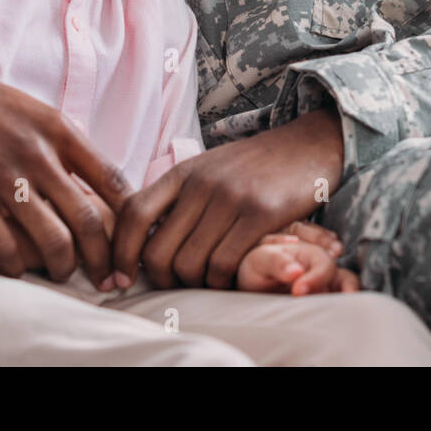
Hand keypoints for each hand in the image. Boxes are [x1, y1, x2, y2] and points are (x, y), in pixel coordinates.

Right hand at [0, 9, 133, 287]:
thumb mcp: (36, 112)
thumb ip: (65, 147)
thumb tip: (97, 186)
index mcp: (61, 132)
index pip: (113, 181)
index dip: (131, 218)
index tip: (132, 240)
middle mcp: (38, 156)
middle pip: (89, 221)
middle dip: (103, 258)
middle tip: (107, 278)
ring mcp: (4, 178)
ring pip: (53, 241)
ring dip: (62, 267)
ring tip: (62, 273)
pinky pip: (5, 247)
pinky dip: (16, 266)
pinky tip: (16, 267)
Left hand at [111, 107, 344, 290]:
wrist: (310, 144)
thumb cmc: (257, 166)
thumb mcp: (211, 170)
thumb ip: (179, 198)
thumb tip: (141, 240)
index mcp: (184, 172)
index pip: (133, 214)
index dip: (120, 253)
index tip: (120, 277)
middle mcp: (202, 183)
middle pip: (158, 251)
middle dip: (162, 279)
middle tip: (178, 286)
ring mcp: (231, 197)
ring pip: (190, 264)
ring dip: (196, 284)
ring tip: (210, 281)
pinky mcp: (260, 213)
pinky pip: (225, 264)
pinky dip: (224, 282)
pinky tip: (233, 278)